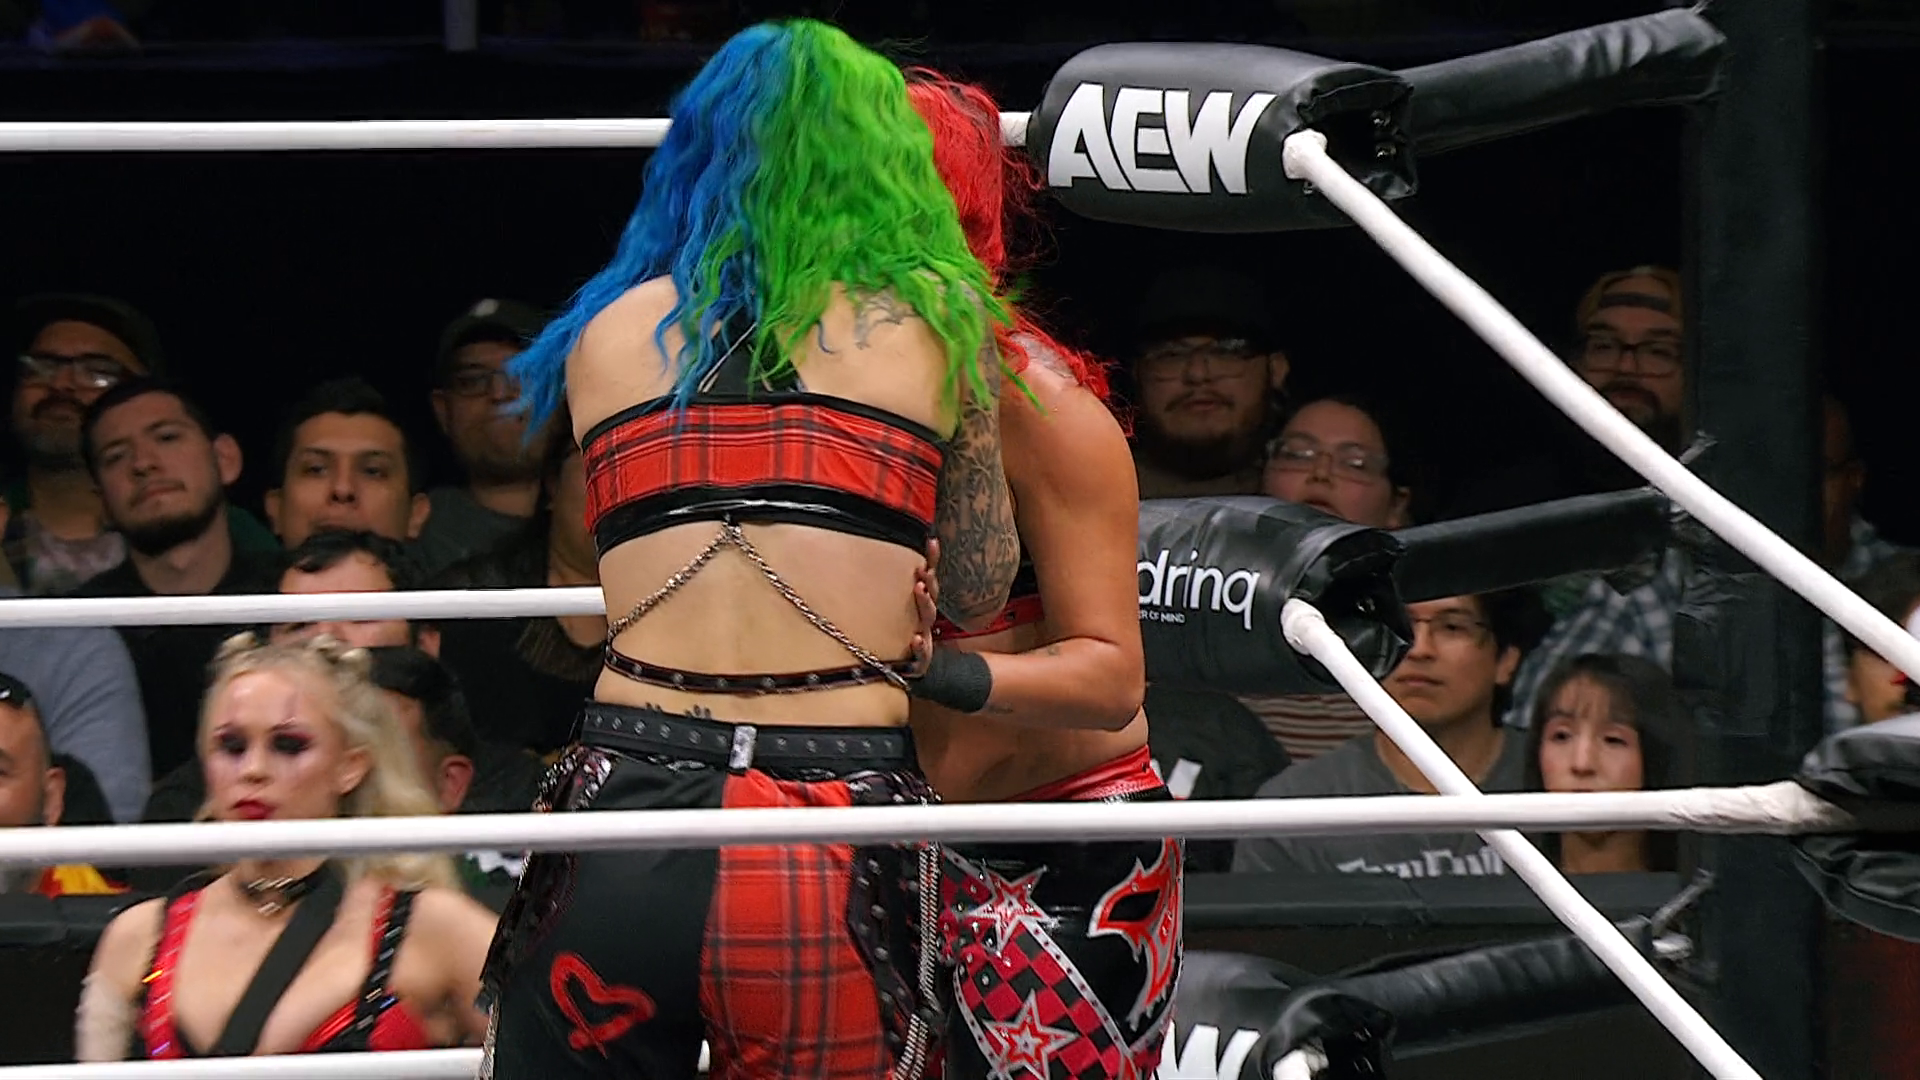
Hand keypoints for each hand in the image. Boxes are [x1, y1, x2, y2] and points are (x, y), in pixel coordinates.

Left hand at [908, 539, 941, 674]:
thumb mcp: (903, 612)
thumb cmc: (905, 636)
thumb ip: (906, 589)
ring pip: (927, 618)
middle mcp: (925, 619)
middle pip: (931, 596)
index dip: (933, 559)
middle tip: (923, 569)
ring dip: (924, 603)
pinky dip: (920, 647)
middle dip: (929, 581)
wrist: (913, 671)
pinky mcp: (920, 660)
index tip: (931, 541)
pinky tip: (916, 640)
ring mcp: (925, 637)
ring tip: (919, 589)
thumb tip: (901, 557)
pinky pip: (922, 653)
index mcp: (923, 605)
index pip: (930, 578)